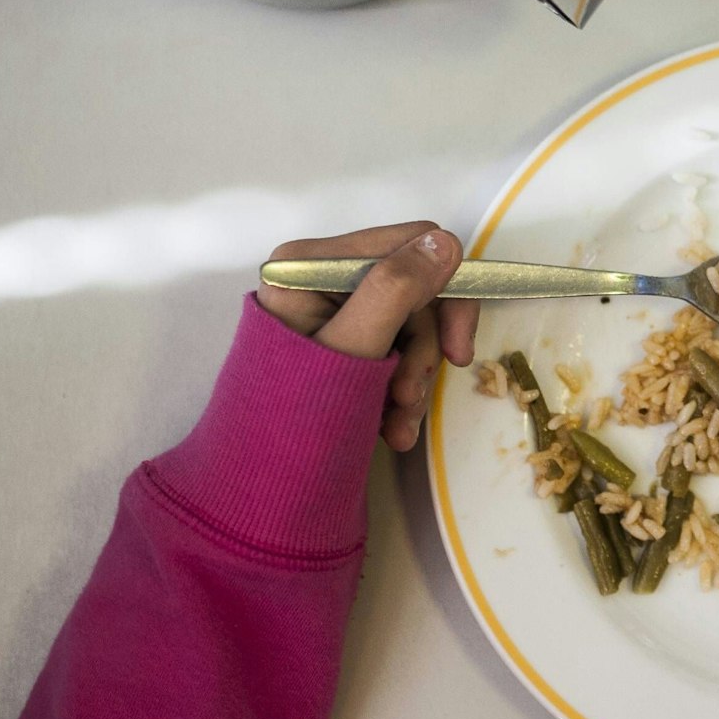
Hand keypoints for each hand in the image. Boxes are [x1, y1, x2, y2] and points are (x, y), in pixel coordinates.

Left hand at [256, 221, 478, 451]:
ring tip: (397, 423)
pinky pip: (399, 350)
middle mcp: (325, 276)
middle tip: (413, 396)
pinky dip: (404, 389)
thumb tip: (445, 243)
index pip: (410, 245)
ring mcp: (338, 309)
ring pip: (414, 326)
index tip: (455, 350)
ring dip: (415, 378)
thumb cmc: (295, 412)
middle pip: (416, 290)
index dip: (445, 292)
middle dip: (423, 350)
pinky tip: (393, 425)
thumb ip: (395, 291)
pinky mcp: (349, 339)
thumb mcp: (351, 349)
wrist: (262, 475)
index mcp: (312, 263)